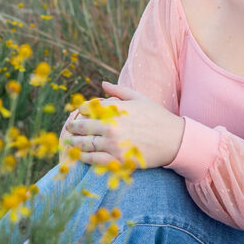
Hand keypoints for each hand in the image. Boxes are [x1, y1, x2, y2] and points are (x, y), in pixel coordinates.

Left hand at [62, 81, 183, 167]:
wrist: (174, 140)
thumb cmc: (157, 116)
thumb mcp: (139, 98)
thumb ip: (119, 90)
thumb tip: (102, 83)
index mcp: (115, 109)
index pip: (87, 108)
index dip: (81, 111)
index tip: (78, 114)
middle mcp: (111, 126)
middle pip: (82, 126)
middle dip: (73, 126)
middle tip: (68, 128)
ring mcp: (113, 144)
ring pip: (84, 143)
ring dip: (73, 142)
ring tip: (68, 142)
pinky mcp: (117, 160)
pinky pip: (93, 159)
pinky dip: (82, 157)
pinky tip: (78, 156)